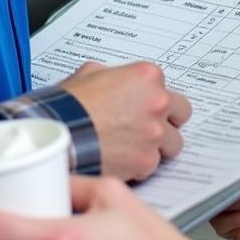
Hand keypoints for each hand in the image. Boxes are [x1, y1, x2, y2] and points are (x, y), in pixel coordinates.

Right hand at [58, 61, 191, 180]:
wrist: (58, 135)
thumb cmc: (69, 106)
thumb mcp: (90, 73)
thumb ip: (115, 75)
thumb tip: (117, 79)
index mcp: (147, 77)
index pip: (168, 88)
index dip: (153, 98)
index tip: (144, 105)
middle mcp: (157, 103)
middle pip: (181, 114)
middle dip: (167, 120)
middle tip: (147, 125)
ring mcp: (154, 134)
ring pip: (172, 144)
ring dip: (157, 145)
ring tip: (133, 145)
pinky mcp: (146, 161)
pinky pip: (151, 165)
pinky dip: (138, 165)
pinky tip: (120, 158)